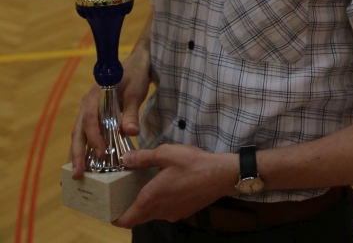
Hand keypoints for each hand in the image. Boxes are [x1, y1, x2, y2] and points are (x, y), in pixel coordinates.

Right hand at [69, 48, 150, 179]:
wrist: (135, 65)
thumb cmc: (134, 76)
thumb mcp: (136, 92)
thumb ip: (131, 112)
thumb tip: (131, 132)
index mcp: (95, 96)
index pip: (90, 119)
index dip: (94, 138)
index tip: (101, 155)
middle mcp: (87, 104)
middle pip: (79, 131)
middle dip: (77, 154)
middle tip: (76, 175)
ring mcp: (88, 111)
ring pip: (79, 135)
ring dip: (77, 155)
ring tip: (75, 177)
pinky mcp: (94, 118)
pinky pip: (86, 135)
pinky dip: (84, 150)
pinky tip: (86, 166)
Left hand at [112, 144, 237, 228]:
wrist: (220, 175)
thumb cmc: (191, 163)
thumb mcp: (166, 153)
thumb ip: (143, 157)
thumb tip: (125, 159)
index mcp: (151, 198)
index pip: (127, 220)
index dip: (116, 218)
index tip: (110, 209)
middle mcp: (160, 211)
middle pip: (139, 218)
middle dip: (129, 209)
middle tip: (124, 192)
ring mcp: (173, 214)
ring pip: (153, 214)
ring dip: (146, 204)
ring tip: (145, 185)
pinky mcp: (184, 212)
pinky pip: (166, 210)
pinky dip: (160, 202)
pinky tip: (166, 186)